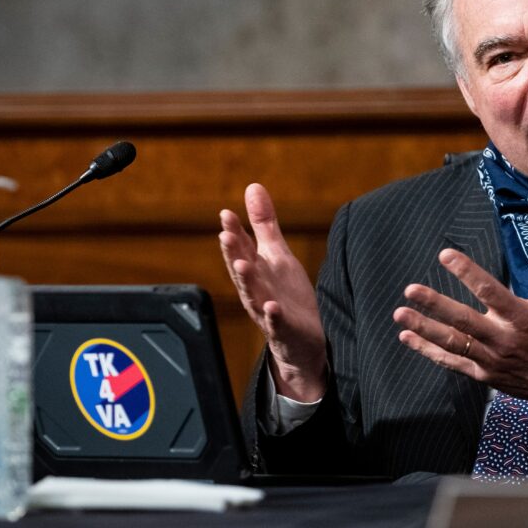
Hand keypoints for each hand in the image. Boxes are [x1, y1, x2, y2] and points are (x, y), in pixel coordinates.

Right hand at [220, 183, 326, 401]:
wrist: (302, 341)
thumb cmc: (287, 294)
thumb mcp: (276, 254)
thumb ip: (264, 223)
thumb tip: (253, 186)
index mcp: (255, 269)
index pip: (241, 247)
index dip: (234, 231)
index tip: (226, 213)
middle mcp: (256, 289)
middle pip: (242, 269)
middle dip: (233, 252)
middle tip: (225, 234)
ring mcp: (267, 311)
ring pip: (253, 295)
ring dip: (247, 280)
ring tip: (242, 264)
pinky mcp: (283, 330)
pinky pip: (276, 323)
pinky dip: (273, 315)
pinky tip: (272, 306)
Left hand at [393, 220, 527, 431]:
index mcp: (522, 316)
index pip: (490, 291)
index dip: (466, 272)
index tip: (446, 255)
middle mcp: (504, 339)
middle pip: (464, 321)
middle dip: (435, 305)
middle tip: (411, 290)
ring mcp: (492, 360)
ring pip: (452, 343)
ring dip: (424, 329)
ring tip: (400, 315)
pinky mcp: (485, 375)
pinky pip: (452, 362)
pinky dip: (429, 351)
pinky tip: (408, 338)